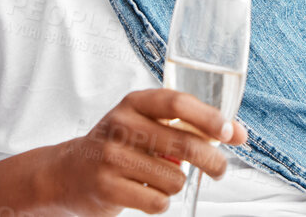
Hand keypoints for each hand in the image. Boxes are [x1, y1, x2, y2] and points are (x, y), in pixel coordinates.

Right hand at [38, 89, 247, 216]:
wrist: (66, 173)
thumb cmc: (119, 146)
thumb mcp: (146, 124)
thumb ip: (190, 125)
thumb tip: (239, 133)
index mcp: (134, 103)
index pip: (176, 103)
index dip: (208, 117)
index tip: (229, 133)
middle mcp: (121, 125)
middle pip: (183, 143)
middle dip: (211, 161)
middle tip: (219, 169)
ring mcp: (111, 157)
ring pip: (174, 178)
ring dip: (177, 184)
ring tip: (160, 180)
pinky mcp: (107, 188)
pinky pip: (158, 202)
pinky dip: (161, 203)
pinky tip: (146, 194)